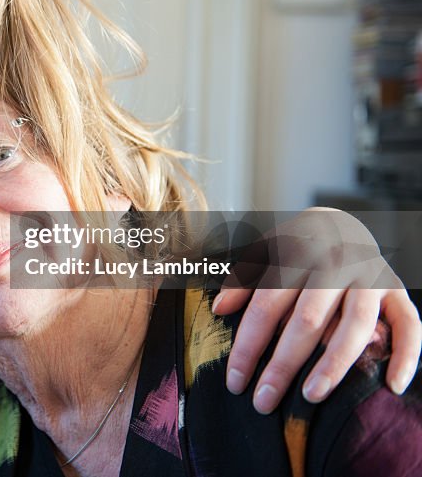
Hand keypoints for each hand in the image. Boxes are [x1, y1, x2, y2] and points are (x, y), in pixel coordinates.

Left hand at [215, 208, 420, 413]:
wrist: (341, 222)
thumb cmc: (293, 247)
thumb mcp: (262, 252)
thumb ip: (242, 278)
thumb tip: (220, 309)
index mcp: (295, 252)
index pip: (266, 305)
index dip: (249, 344)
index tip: (235, 380)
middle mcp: (335, 263)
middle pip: (307, 319)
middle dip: (283, 364)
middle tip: (264, 401)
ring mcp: (370, 276)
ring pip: (355, 324)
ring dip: (334, 364)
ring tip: (310, 396)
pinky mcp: (398, 290)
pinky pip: (409, 324)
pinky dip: (407, 355)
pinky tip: (391, 386)